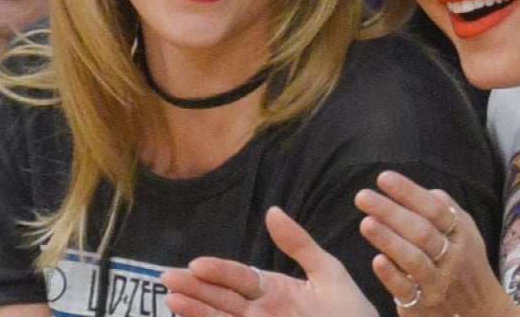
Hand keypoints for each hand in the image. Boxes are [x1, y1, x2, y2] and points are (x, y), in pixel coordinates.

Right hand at [161, 206, 378, 316]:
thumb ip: (299, 244)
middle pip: (223, 300)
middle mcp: (263, 312)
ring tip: (173, 303)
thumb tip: (272, 212)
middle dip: (196, 291)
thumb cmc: (352, 312)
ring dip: (198, 312)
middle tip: (168, 280)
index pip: (240, 278)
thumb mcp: (327, 272)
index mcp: (275, 290)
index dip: (218, 271)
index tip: (195, 265)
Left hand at [357, 171, 519, 316]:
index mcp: (461, 234)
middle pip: (421, 231)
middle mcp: (451, 257)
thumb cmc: (466, 263)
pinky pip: (406, 290)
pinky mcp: (423, 305)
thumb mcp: (466, 233)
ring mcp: (437, 282)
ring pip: (414, 259)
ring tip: (365, 223)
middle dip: (391, 212)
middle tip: (362, 197)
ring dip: (388, 240)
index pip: (434, 209)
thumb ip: (445, 210)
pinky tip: (376, 260)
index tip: (383, 178)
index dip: (409, 192)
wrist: (482, 311)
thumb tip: (419, 190)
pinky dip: (391, 275)